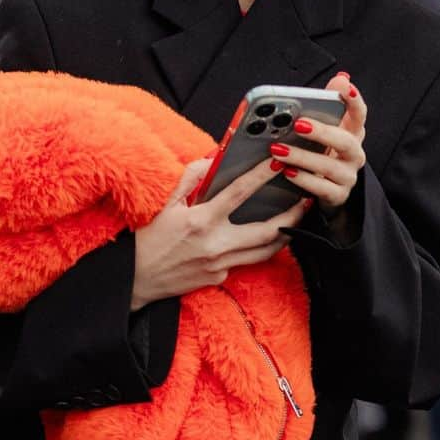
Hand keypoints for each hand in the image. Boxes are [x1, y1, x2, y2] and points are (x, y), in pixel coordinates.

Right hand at [131, 157, 308, 310]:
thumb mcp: (163, 204)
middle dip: (291, 216)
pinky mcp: (218, 278)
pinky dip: (254, 249)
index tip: (277, 163)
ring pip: (263, 252)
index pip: (239, 193)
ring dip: (283, 237)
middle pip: (266, 232)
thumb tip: (210, 159)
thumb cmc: (145, 240)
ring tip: (295, 222)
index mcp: (201, 221)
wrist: (134, 280)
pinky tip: (260, 239)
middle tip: (306, 202)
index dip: (261, 176)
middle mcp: (215, 245)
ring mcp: (219, 265)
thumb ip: (188, 178)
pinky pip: (243, 262)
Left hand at [270, 73, 366, 215]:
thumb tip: (341, 77)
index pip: (360, 114)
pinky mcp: (337, 195)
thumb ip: (328, 105)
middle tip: (298, 124)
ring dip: (302, 157)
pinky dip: (303, 180)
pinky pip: (321, 188)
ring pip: (329, 166)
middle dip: (322, 131)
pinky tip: (287, 172)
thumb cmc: (322, 154)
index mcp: (352, 133)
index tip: (345, 87)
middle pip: (345, 141)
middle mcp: (354, 154)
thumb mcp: (324, 130)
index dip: (355, 101)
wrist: (327, 192)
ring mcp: (348, 176)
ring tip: (278, 150)